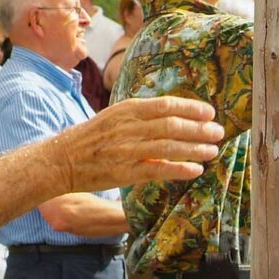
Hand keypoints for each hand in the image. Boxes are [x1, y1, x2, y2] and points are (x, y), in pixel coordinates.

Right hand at [48, 97, 225, 193]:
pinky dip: (178, 169)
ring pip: (168, 148)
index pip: (166, 105)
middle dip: (199, 129)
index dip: (191, 108)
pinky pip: (157, 170)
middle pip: (171, 126)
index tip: (209, 112)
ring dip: (194, 149)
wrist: (60, 160)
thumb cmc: (91, 137)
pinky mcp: (123, 173)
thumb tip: (174, 113)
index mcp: (126, 109)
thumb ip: (141, 115)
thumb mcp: (115, 115)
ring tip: (212, 150)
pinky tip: (195, 170)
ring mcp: (125, 150)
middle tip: (218, 132)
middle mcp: (128, 127)